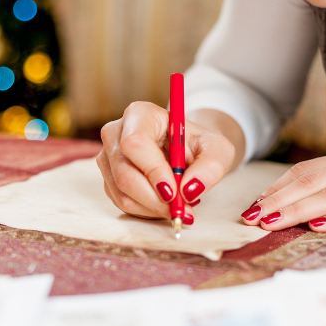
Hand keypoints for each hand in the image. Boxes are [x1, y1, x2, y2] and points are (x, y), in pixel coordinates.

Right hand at [96, 102, 237, 219]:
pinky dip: (146, 210)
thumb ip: (211, 166)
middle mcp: (116, 133)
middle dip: (155, 198)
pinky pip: (122, 202)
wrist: (184, 150)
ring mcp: (107, 157)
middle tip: (182, 209)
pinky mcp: (108, 178)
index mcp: (140, 114)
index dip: (152, 170)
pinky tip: (165, 203)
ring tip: (179, 206)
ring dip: (153, 207)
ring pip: (122, 192)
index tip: (174, 191)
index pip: (135, 143)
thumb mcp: (217, 149)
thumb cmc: (197, 145)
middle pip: (125, 173)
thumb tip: (189, 190)